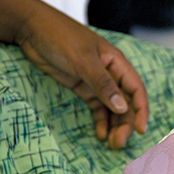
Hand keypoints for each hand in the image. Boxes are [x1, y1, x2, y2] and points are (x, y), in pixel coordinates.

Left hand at [16, 3, 148, 148]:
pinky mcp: (84, 87)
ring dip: (114, 126)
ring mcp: (97, 82)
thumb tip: (122, 108)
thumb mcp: (83, 61)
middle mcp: (112, 74)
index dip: (141, 111)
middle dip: (125, 124)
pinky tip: (100, 134)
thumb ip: (103, 85)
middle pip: (126, 104)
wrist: (31, 29)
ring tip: (110, 144)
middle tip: (117, 144)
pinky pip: (98, 108)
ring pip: (113, 108)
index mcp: (118, 64)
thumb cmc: (60, 37)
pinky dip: (101, 121)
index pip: (137, 90)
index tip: (140, 131)